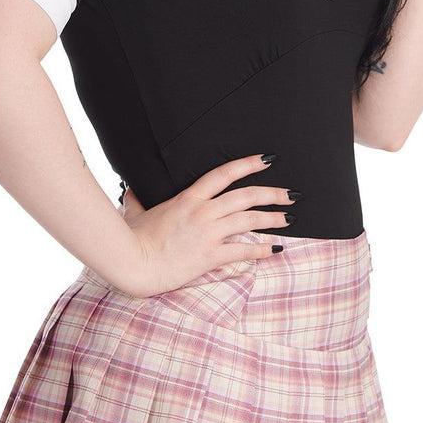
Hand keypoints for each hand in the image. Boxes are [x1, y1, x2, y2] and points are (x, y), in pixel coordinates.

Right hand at [113, 154, 296, 297]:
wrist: (134, 263)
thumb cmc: (134, 238)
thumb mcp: (137, 212)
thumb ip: (138, 200)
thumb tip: (130, 190)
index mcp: (188, 198)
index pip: (224, 174)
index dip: (247, 164)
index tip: (267, 159)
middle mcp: (203, 211)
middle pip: (245, 196)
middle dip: (272, 193)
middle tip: (291, 193)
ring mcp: (208, 233)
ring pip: (249, 220)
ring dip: (273, 218)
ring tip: (290, 217)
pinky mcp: (210, 255)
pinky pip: (242, 250)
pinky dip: (261, 249)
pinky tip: (275, 248)